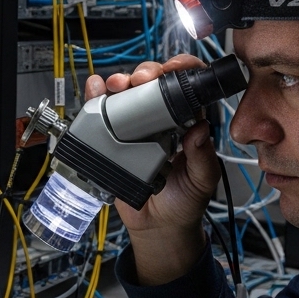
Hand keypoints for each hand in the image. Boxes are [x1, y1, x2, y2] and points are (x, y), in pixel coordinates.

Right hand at [85, 55, 217, 284]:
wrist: (158, 227)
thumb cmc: (185, 202)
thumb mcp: (202, 181)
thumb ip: (203, 158)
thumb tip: (200, 129)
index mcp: (188, 122)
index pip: (188, 85)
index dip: (181, 70)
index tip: (171, 71)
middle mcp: (161, 119)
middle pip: (153, 83)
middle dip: (146, 72)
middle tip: (140, 80)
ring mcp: (135, 127)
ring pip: (127, 92)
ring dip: (120, 80)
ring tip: (117, 84)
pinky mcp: (112, 138)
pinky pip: (103, 112)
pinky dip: (96, 95)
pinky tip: (95, 89)